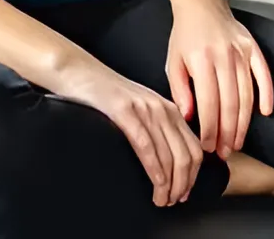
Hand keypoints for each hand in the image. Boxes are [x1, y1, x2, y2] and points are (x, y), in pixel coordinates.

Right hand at [49, 57, 204, 205]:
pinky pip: (146, 146)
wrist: (79, 72)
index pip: (194, 148)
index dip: (193, 177)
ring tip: (161, 199)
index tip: (184, 193)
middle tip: (173, 201)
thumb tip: (169, 162)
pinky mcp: (124, 111)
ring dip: (168, 185)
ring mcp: (144, 109)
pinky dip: (154, 170)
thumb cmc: (106, 95)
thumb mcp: (140, 110)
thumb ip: (157, 128)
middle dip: (183, 185)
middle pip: (186, 155)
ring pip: (169, 155)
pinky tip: (155, 183)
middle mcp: (162, 108)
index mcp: (169, 109)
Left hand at [165, 0, 273, 159]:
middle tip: (225, 153)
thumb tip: (190, 118)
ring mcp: (241, 52)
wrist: (201, 4)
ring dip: (243, 123)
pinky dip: (267, 94)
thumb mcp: (172, 62)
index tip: (208, 147)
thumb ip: (179, 91)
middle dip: (228, 133)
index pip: (208, 104)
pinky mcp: (253, 47)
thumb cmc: (185, 36)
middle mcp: (223, 57)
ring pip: (247, 95)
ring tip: (238, 142)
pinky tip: (265, 113)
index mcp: (201, 61)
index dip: (209, 129)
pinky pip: (264, 75)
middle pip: (230, 104)